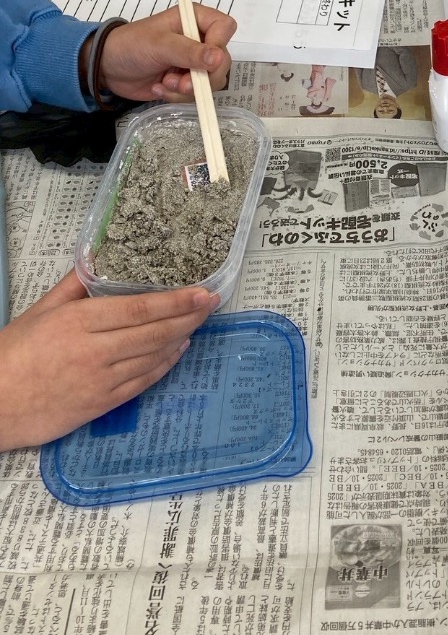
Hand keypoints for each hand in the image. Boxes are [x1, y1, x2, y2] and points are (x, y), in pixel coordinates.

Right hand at [0, 271, 217, 449]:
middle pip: (154, 333)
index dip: (176, 301)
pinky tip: (178, 351)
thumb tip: (98, 260)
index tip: (200, 292)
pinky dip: (165, 366)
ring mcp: (101, 381)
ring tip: (198, 322)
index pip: (140, 309)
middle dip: (189, 316)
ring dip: (181, 339)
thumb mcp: (41, 311)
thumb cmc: (11, 356)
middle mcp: (94, 351)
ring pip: (153, 357)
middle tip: (211, 303)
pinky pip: (143, 382)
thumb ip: (74, 286)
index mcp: (78, 322)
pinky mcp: (102, 404)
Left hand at [95, 4, 235, 100]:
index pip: (224, 27)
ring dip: (187, 89)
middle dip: (202, 77)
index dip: (219, 45)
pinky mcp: (186, 80)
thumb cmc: (130, 45)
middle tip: (180, 83)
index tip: (205, 61)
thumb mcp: (159, 45)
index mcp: (195, 19)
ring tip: (165, 84)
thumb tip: (219, 58)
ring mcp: (193, 62)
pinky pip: (196, 94)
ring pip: (211, 81)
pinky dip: (178, 96)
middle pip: (222, 60)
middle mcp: (199, 39)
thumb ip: (189, 52)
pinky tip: (159, 88)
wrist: (107, 68)